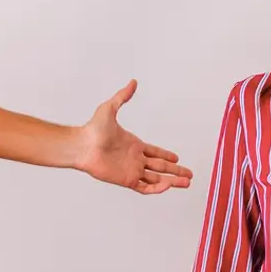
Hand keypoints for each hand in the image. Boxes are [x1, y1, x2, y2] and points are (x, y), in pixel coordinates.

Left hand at [76, 81, 192, 194]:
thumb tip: (132, 82)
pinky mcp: (126, 180)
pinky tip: (167, 186)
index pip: (155, 153)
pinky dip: (157, 189)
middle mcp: (134, 159)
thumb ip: (123, 96)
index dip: (166, 156)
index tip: (177, 159)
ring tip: (185, 183)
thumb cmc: (92, 129)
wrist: (82, 145)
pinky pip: (144, 188)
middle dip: (175, 172)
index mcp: (134, 145)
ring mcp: (131, 170)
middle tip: (189, 175)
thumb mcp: (110, 108)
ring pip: (156, 179)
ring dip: (171, 181)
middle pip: (160, 167)